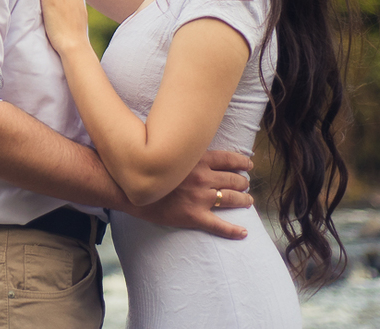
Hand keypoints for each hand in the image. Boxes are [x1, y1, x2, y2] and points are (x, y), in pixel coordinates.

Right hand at [128, 149, 254, 239]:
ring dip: (243, 200)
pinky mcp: (195, 216)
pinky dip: (234, 231)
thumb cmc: (148, 169)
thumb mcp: (170, 154)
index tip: (248, 164)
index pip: (228, 159)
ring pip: (231, 199)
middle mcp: (203, 178)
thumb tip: (194, 147)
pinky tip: (243, 233)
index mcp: (197, 161)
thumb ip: (185, 152)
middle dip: (243, 183)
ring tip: (248, 201)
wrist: (131, 189)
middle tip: (246, 185)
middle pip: (233, 180)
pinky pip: (219, 226)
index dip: (242, 162)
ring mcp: (200, 198)